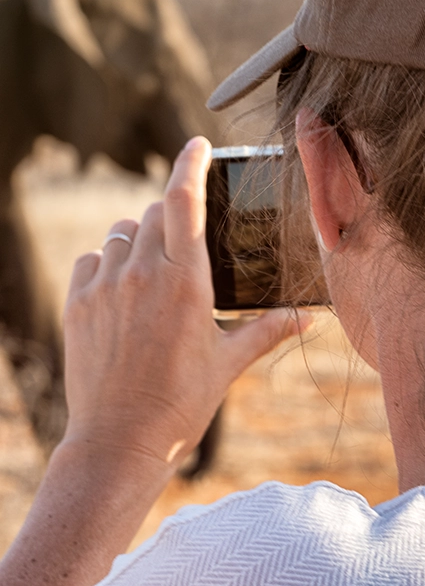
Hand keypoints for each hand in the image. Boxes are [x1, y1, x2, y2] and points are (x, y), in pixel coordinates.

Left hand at [63, 136, 309, 470]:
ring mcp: (105, 286)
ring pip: (121, 232)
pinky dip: (107, 262)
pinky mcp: (77, 303)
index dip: (191, 162)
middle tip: (184, 244)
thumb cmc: (180, 403)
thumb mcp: (229, 363)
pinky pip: (91, 259)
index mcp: (186, 280)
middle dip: (171, 216)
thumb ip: (268, 329)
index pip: (184, 198)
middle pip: (154, 212)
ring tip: (151, 271)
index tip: (198, 143)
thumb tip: (307, 317)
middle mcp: (142, 272)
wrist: (120, 442)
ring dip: (138, 238)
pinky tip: (119, 288)